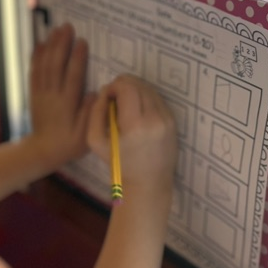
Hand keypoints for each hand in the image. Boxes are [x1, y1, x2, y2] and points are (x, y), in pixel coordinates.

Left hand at [28, 23, 93, 169]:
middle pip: (56, 65)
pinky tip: (40, 44)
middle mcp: (52, 95)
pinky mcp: (35, 94)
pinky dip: (36, 57)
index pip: (72, 77)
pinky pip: (34, 72)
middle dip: (61, 44)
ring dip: (50, 46)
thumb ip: (89, 113)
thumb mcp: (85, 134)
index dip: (77, 58)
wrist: (43, 151)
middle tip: (67, 26)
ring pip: (44, 65)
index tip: (82, 41)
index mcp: (67, 104)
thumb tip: (95, 93)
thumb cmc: (69, 143)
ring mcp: (41, 93)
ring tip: (56, 30)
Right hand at [88, 75, 177, 196]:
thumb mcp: (95, 140)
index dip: (114, 86)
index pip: (127, 88)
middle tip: (115, 97)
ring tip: (126, 104)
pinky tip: (138, 111)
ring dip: (135, 90)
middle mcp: (154, 119)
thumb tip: (105, 92)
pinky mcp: (173, 122)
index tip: (107, 95)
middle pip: (139, 86)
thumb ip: (96, 112)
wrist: (148, 182)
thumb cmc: (120, 163)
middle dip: (124, 85)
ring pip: (149, 90)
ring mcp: (166, 120)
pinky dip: (145, 99)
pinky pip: (157, 99)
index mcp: (135, 125)